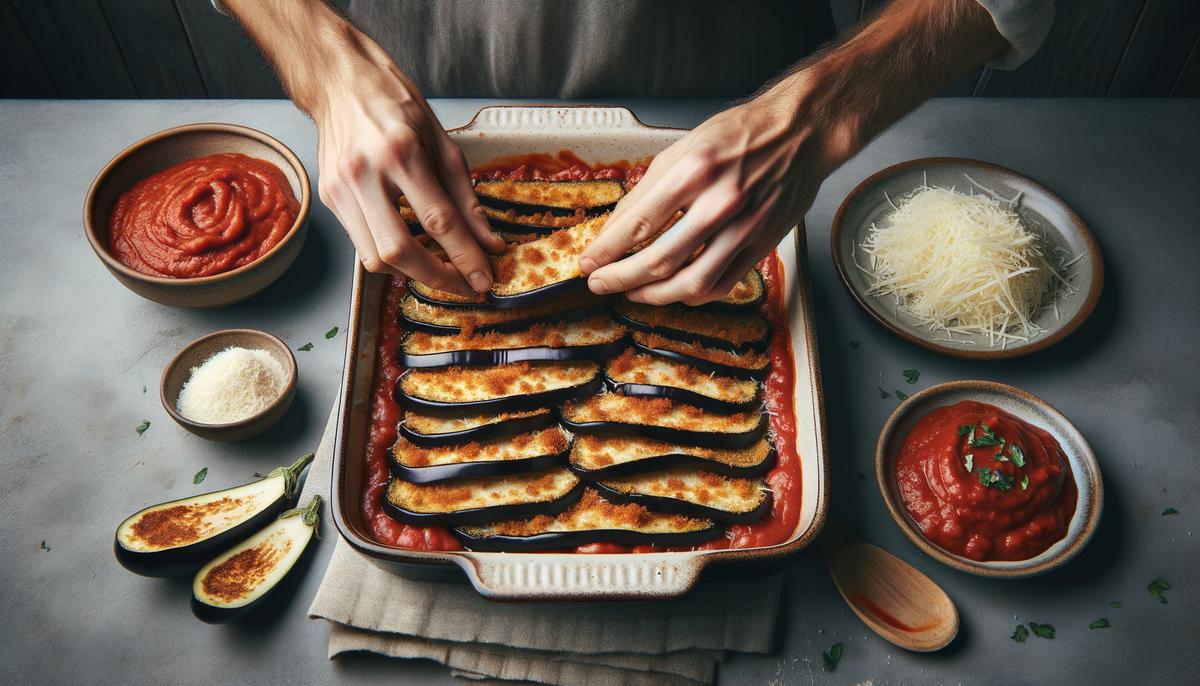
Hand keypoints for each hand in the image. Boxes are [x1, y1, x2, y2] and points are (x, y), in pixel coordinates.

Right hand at [313, 63, 504, 294]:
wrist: (339, 81)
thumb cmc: (395, 104)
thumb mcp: (442, 141)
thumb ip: (467, 198)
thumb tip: (488, 243)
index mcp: (401, 152)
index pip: (439, 220)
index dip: (465, 258)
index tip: (484, 280)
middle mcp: (365, 173)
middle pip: (400, 250)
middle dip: (437, 278)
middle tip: (464, 287)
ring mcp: (341, 188)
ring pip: (375, 257)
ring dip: (411, 273)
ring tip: (440, 271)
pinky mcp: (329, 198)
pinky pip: (361, 244)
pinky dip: (390, 256)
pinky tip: (411, 250)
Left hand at [580, 86, 839, 305]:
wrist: (799, 133)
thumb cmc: (740, 135)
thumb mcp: (682, 148)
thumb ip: (648, 190)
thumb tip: (616, 228)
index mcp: (692, 171)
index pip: (637, 224)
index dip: (606, 250)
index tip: (589, 262)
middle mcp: (719, 202)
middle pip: (658, 259)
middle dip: (620, 278)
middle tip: (600, 283)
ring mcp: (743, 228)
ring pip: (690, 282)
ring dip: (653, 295)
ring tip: (633, 293)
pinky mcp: (761, 244)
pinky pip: (722, 284)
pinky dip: (693, 295)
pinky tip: (675, 291)